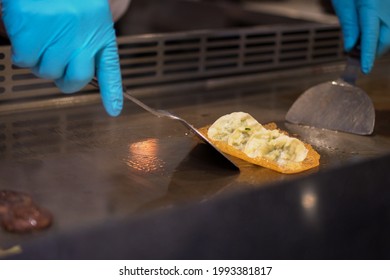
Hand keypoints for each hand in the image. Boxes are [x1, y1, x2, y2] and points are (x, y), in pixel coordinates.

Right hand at [1, 0, 122, 115]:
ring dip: (40, 63)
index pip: (110, 69)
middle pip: (77, 79)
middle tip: (56, 72)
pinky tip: (24, 36)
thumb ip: (83, 39)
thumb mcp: (85, 14)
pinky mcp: (33, 32)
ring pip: (48, 72)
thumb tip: (68, 68)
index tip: (114, 111)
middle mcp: (83, 37)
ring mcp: (58, 36)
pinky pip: (26, 60)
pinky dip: (22, 54)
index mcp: (100, 31)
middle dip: (65, 82)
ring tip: (38, 42)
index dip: (112, 93)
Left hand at [331, 0, 389, 73]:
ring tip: (360, 46)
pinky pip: (389, 25)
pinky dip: (380, 33)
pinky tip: (368, 35)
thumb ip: (349, 24)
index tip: (365, 68)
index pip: (371, 34)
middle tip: (356, 58)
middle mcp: (387, 5)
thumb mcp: (343, 2)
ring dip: (377, 43)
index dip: (368, 54)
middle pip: (386, 36)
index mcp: (372, 4)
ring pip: (389, 32)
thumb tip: (351, 47)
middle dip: (373, 51)